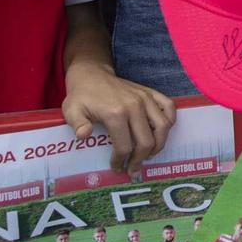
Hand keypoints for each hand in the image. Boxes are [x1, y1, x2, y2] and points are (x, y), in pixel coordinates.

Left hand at [60, 61, 174, 176]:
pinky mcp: (151, 93)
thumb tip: (84, 136)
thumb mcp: (71, 110)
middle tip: (133, 168)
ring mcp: (145, 98)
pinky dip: (170, 121)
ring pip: (163, 127)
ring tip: (149, 154)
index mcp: (115, 113)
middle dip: (140, 159)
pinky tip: (160, 132)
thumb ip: (77, 124)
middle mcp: (134, 106)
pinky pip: (169, 108)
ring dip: (158, 145)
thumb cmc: (81, 96)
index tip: (117, 168)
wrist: (91, 73)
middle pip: (146, 141)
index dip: (121, 161)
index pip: (124, 146)